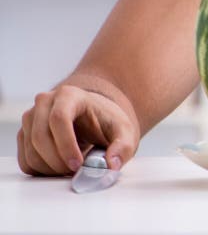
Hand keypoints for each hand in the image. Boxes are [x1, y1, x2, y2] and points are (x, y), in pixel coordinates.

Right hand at [17, 84, 139, 175]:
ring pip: (31, 151)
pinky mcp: (24, 135)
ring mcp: (31, 118)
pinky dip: (41, 171)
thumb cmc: (106, 122)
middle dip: (58, 161)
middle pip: (40, 136)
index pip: (59, 118)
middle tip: (75, 171)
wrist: (93, 118)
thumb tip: (111, 165)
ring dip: (50, 168)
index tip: (77, 165)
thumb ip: (123, 146)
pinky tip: (60, 167)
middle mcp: (45, 102)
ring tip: (71, 168)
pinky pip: (25, 161)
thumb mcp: (123, 131)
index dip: (66, 145)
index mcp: (69, 95)